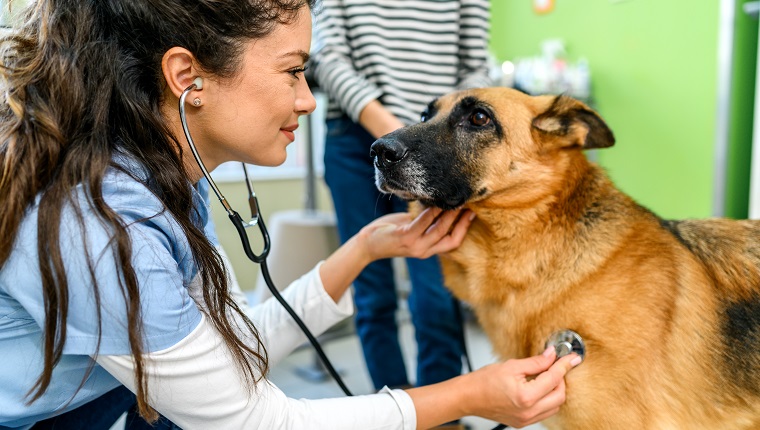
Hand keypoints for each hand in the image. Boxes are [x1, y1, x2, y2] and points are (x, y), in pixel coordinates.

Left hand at [357, 207, 474, 261]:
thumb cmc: (390, 233)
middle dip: (462, 220)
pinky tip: (435, 201)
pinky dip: (431, 211)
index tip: (473, 212)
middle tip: (469, 203)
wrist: (368, 245)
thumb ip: (427, 222)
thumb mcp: (412, 229)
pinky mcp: (405, 237)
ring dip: (449, 214)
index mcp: (428, 250)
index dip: (465, 228)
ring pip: (440, 230)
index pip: (454, 242)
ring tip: (455, 200)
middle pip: (452, 238)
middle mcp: (424, 251)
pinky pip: (423, 223)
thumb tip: (440, 204)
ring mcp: (415, 246)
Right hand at [468, 348, 580, 427]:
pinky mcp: (523, 423)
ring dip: (555, 391)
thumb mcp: (512, 366)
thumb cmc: (484, 381)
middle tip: (556, 366)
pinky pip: (544, 412)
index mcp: (526, 396)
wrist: (468, 397)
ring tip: (546, 377)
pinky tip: (539, 388)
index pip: (554, 379)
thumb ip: (536, 362)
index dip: (564, 365)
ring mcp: (526, 420)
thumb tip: (552, 355)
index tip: (572, 358)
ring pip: (555, 406)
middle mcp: (528, 412)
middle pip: (560, 396)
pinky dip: (547, 400)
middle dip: (561, 379)